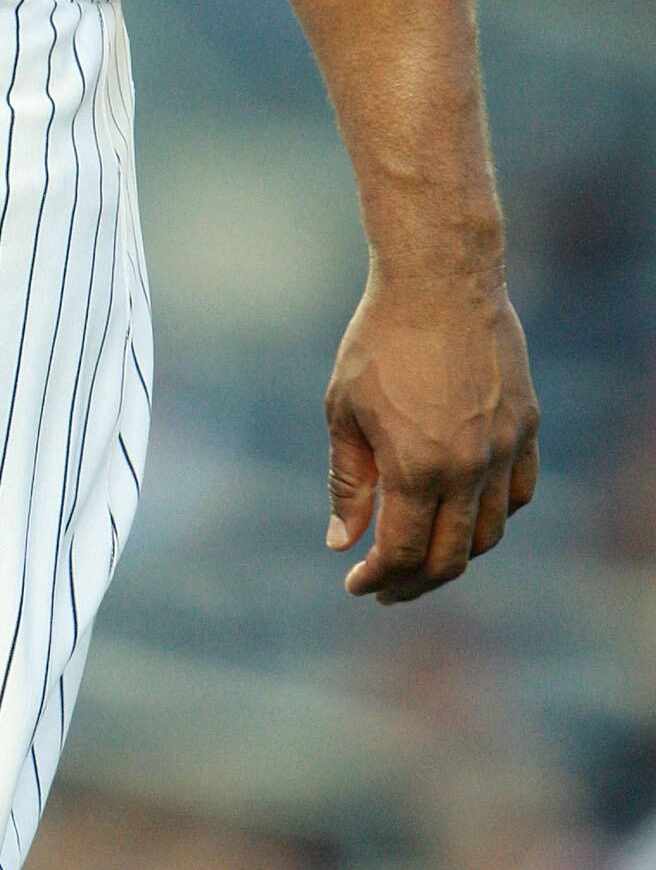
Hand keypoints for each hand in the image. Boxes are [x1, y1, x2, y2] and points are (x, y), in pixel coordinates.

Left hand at [323, 270, 538, 603]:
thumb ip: (348, 482)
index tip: (356, 584)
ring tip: (422, 555)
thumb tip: (342, 543)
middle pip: (451, 557)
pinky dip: (493, 515)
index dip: (378, 577)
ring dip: (455, 555)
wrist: (440, 282)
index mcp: (419, 468)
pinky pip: (518, 494)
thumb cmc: (380, 341)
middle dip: (414, 583)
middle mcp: (471, 468)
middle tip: (385, 588)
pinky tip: (464, 513)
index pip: (404, 552)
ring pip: (489, 532)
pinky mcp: (526, 428)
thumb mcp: (344, 410)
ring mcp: (506, 450)